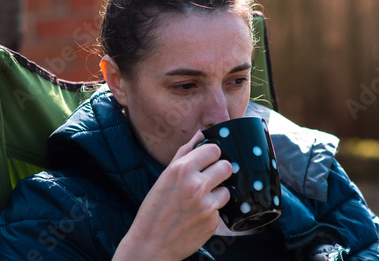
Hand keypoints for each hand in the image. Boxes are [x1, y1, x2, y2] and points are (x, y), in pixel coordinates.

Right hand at [113, 130, 231, 260]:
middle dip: (220, 171)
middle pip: (227, 166)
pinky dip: (212, 213)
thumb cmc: (154, 209)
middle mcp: (196, 185)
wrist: (150, 244)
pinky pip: (220, 211)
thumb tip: (200, 134)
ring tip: (200, 202)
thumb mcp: (164, 177)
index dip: (212, 155)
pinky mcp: (213, 222)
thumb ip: (184, 153)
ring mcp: (206, 205)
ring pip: (227, 190)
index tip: (208, 161)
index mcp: (181, 170)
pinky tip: (196, 217)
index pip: (214, 149)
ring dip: (217, 194)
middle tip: (209, 180)